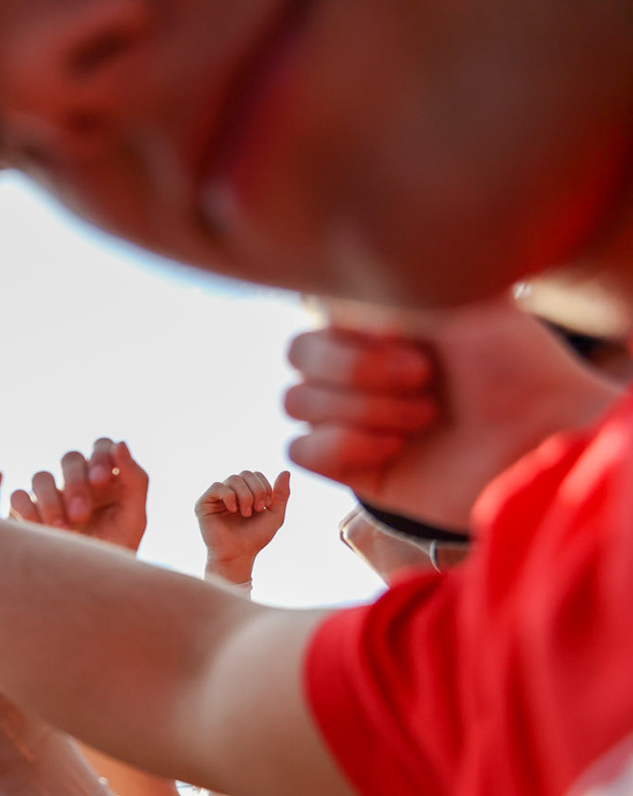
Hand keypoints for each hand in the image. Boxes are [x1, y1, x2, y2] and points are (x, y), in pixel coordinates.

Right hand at [7, 439, 148, 552]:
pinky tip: (41, 531)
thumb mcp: (134, 517)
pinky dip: (28, 511)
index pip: (101, 447)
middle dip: (75, 483)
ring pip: (41, 476)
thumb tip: (120, 444)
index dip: (100, 457)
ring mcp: (49, 495)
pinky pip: (18, 497)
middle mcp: (76, 481)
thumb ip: (135, 479)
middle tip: (81, 513)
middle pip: (70, 459)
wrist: (90, 586)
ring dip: (51, 500)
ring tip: (62, 531)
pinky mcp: (25, 511)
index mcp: (106, 477)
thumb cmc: (116, 550)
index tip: (101, 481)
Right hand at [194, 470, 289, 583]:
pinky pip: (217, 487)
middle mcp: (230, 492)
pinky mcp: (204, 504)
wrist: (238, 554)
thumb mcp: (275, 515)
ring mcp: (216, 498)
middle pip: (245, 473)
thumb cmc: (255, 537)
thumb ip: (281, 494)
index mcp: (245, 493)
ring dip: (245, 495)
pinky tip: (233, 509)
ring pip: (233, 478)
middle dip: (256, 490)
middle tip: (256, 509)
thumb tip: (285, 472)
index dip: (263, 487)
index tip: (264, 506)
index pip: (255, 475)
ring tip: (245, 513)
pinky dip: (229, 496)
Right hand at [283, 299, 617, 529]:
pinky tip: (396, 448)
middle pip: (297, 355)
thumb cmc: (514, 364)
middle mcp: (363, 368)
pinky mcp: (351, 468)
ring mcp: (353, 419)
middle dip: (357, 367)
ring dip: (365, 409)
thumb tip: (323, 291)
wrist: (543, 438)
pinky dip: (345, 445)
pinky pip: (300, 450)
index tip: (409, 331)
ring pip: (297, 403)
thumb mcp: (455, 297)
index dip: (353, 324)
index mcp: (382, 323)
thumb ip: (386, 283)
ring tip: (425, 418)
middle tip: (425, 376)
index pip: (315, 310)